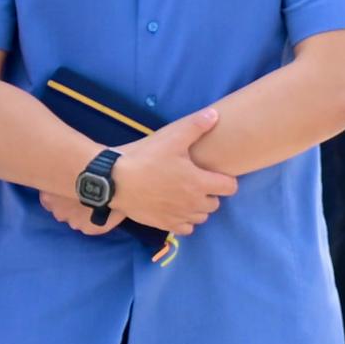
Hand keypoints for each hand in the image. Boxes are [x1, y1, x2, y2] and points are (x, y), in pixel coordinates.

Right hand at [110, 108, 235, 236]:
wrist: (114, 180)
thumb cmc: (145, 158)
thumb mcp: (172, 137)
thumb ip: (196, 126)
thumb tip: (215, 115)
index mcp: (199, 183)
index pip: (230, 187)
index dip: (225, 179)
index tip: (213, 173)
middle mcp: (193, 203)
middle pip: (215, 203)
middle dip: (210, 193)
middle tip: (197, 181)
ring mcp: (178, 216)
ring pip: (201, 217)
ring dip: (198, 207)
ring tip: (186, 194)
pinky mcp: (163, 224)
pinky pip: (185, 228)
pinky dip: (184, 220)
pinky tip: (176, 208)